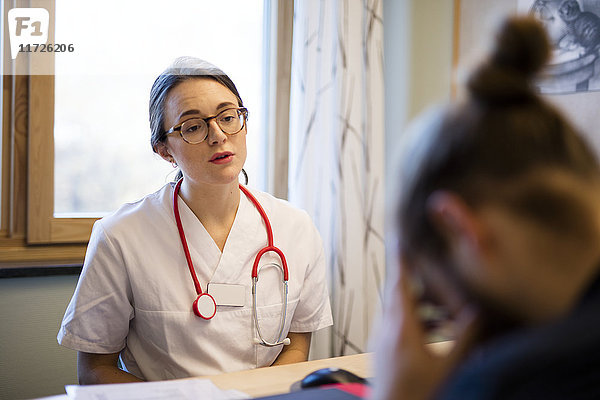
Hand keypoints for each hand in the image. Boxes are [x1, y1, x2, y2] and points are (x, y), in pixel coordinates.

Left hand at [371, 256, 479, 399]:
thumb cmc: (415, 392)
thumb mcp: (447, 364)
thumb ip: (465, 337)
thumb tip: (480, 313)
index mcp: (400, 326)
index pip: (399, 284)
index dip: (401, 260)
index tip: (400, 240)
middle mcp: (386, 327)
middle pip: (396, 291)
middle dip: (411, 276)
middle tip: (423, 262)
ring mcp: (381, 337)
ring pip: (396, 307)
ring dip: (415, 299)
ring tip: (437, 301)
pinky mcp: (381, 346)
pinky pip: (395, 321)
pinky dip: (412, 316)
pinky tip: (430, 327)